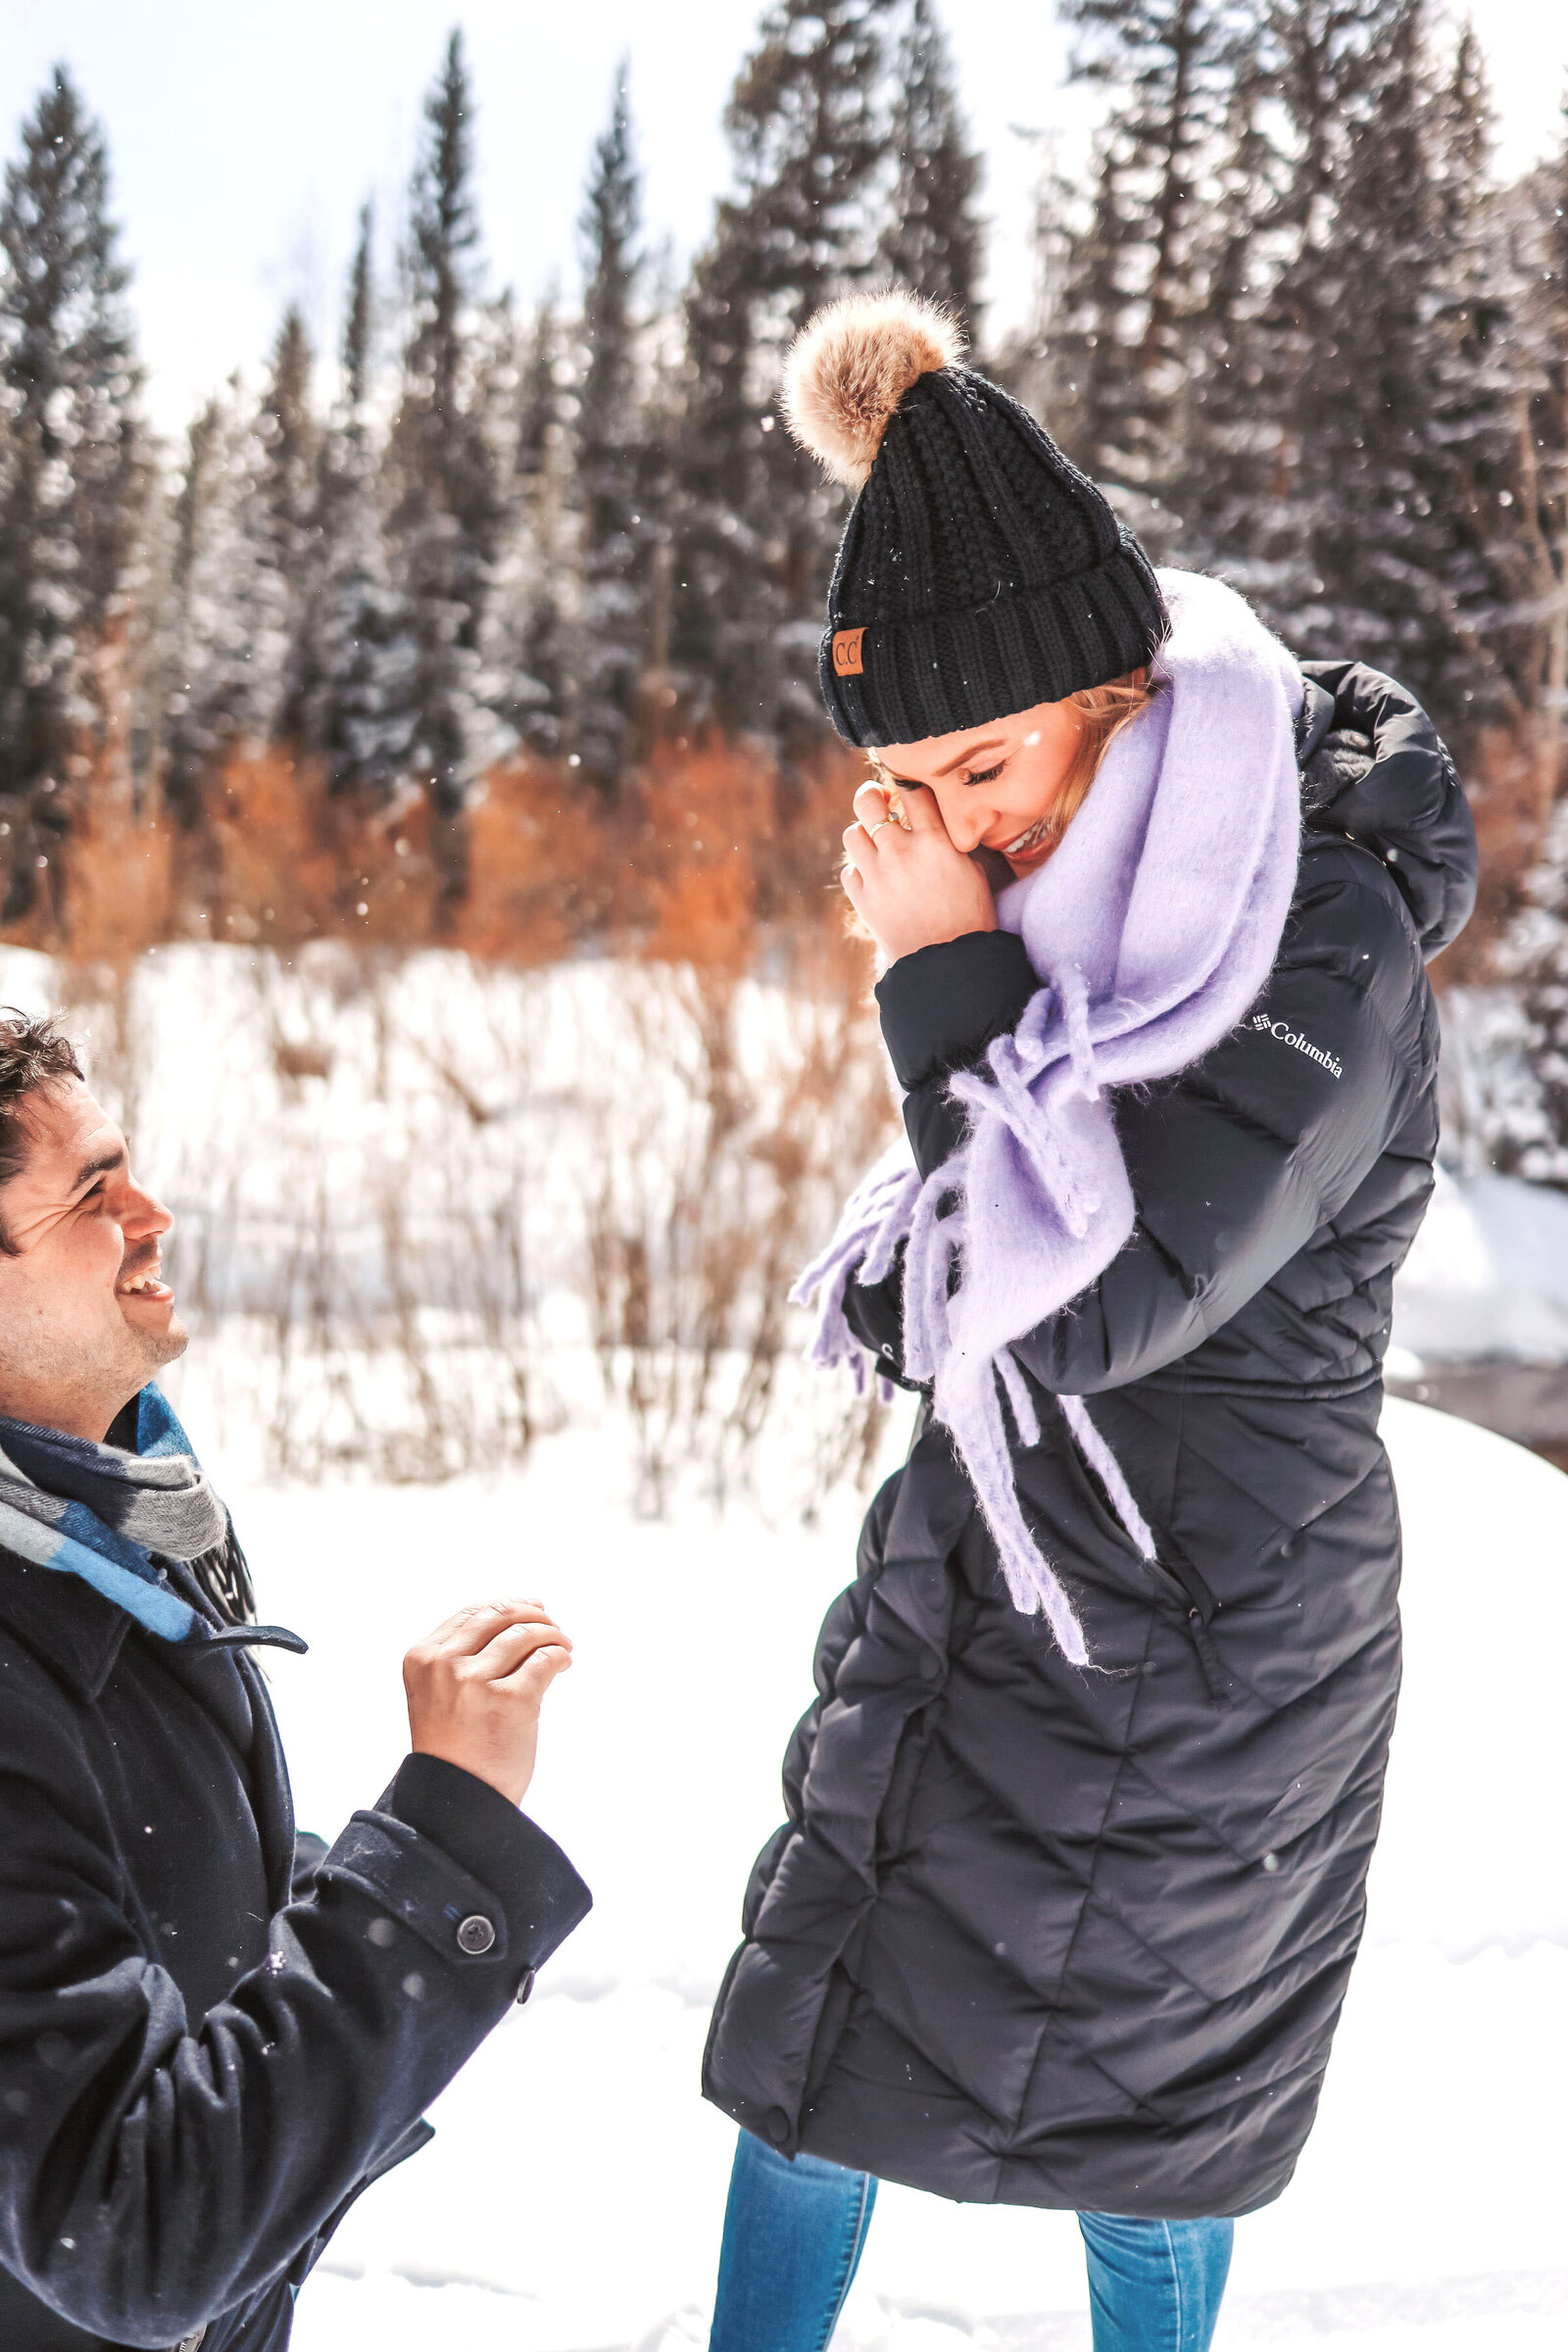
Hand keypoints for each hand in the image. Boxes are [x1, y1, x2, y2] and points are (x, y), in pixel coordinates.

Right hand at [404, 1599, 572, 1806]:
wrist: (457, 1803)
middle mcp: (445, 1665)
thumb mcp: (438, 1693)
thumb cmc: (454, 1748)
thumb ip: (462, 1655)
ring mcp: (477, 1681)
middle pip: (500, 1615)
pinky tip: (563, 1663)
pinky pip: (545, 1659)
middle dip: (533, 1615)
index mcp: (422, 1659)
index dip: (507, 1606)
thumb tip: (519, 1613)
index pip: (472, 1613)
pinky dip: (560, 1655)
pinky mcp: (511, 1699)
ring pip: (525, 1634)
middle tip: (552, 1627)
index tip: (532, 1609)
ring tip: (562, 1646)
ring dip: (552, 1635)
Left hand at [841, 783, 995, 962]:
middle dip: (870, 796)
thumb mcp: (972, 870)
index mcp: (934, 841)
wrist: (950, 963)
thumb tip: (934, 824)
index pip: (911, 790)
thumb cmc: (971, 917)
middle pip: (867, 802)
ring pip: (852, 834)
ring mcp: (878, 876)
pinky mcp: (863, 901)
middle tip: (878, 802)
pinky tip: (874, 877)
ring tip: (876, 843)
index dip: (907, 783)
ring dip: (863, 834)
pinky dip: (859, 870)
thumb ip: (949, 842)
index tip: (907, 788)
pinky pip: (850, 871)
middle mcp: (900, 852)